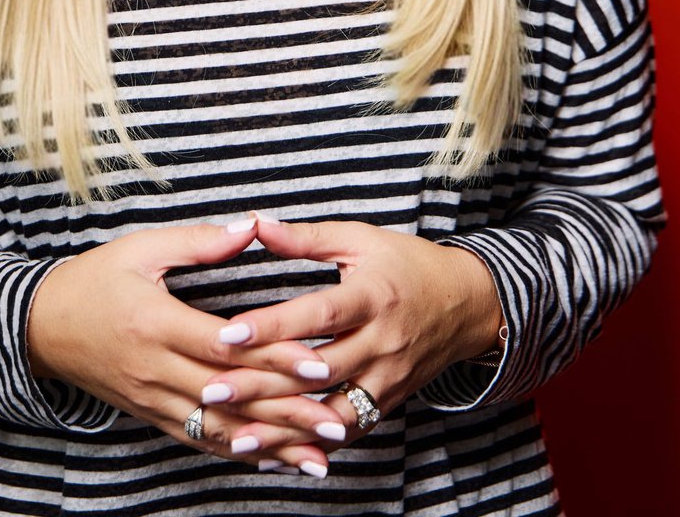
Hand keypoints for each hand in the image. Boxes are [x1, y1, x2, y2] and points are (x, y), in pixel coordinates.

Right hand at [26, 217, 346, 472]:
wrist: (40, 327)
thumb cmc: (94, 279)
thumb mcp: (141, 248)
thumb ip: (198, 241)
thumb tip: (251, 226)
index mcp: (156, 323)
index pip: (225, 347)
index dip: (273, 358)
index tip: (319, 365)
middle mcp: (155, 369)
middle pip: (231, 395)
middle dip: (287, 411)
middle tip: (336, 423)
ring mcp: (152, 399)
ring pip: (220, 427)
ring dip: (272, 444)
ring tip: (319, 455)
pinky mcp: (149, 414)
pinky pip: (198, 438)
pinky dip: (238, 451)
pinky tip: (273, 460)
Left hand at [200, 216, 502, 461]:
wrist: (468, 304)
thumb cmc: (407, 264)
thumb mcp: (360, 240)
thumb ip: (306, 238)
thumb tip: (256, 224)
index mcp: (373, 297)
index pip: (318, 315)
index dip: (273, 326)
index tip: (227, 334)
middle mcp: (382, 343)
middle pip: (319, 372)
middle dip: (264, 384)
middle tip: (212, 390)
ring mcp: (388, 379)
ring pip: (331, 413)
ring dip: (284, 429)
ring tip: (235, 437)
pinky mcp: (388, 403)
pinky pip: (347, 432)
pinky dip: (310, 447)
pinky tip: (273, 455)